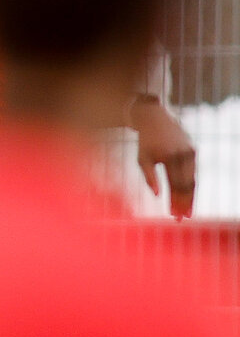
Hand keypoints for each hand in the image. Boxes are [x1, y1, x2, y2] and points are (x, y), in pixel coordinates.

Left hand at [133, 98, 194, 218]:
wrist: (155, 117)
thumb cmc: (145, 141)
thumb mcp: (142, 159)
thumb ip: (149, 177)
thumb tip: (156, 196)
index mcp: (171, 157)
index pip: (176, 185)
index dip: (176, 202)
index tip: (174, 216)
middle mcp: (185, 155)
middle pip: (187, 185)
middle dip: (184, 203)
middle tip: (181, 219)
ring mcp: (191, 152)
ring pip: (193, 179)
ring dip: (189, 197)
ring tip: (185, 212)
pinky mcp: (194, 150)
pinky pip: (193, 172)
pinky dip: (190, 185)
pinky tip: (186, 196)